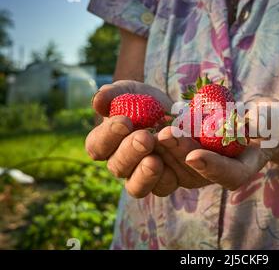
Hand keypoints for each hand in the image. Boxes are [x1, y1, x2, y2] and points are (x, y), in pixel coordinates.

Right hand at [85, 80, 177, 197]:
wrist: (180, 113)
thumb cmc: (147, 103)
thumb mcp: (132, 92)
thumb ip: (114, 94)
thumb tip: (98, 100)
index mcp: (108, 143)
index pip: (97, 145)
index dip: (108, 136)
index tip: (124, 121)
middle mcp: (122, 164)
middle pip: (117, 167)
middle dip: (130, 152)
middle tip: (145, 138)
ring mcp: (143, 177)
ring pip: (136, 187)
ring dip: (145, 173)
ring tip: (155, 161)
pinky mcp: (166, 181)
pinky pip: (164, 188)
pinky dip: (168, 178)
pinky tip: (177, 166)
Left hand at [156, 97, 278, 189]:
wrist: (256, 120)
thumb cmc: (270, 120)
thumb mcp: (273, 118)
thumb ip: (265, 122)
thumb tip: (253, 125)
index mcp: (243, 170)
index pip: (229, 175)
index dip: (211, 167)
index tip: (195, 155)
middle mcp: (217, 172)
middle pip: (196, 171)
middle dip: (180, 152)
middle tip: (166, 134)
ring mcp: (200, 166)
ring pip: (177, 167)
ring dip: (163, 150)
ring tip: (151, 131)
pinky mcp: (185, 156)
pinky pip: (168, 155)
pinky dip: (156, 143)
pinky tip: (144, 127)